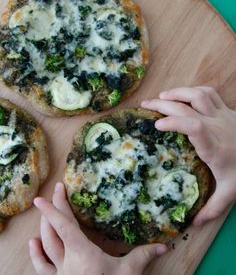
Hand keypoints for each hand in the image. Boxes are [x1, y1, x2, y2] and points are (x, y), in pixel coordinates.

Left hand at [29, 182, 166, 274]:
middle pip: (55, 230)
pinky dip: (36, 255)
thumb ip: (143, 256)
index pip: (64, 227)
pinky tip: (32, 243)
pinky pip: (42, 268)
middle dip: (53, 209)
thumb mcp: (128, 273)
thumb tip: (163, 245)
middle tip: (55, 191)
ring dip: (44, 227)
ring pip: (46, 245)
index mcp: (83, 254)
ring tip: (44, 211)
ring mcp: (59, 273)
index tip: (42, 197)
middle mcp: (67, 261)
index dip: (53, 210)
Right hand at [142, 86, 235, 225]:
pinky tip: (181, 95)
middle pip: (188, 109)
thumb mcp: (230, 193)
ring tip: (160, 97)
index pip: (194, 128)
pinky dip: (192, 91)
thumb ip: (211, 208)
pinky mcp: (227, 110)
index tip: (157, 125)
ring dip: (177, 94)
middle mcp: (217, 128)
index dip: (174, 123)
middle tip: (146, 106)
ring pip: (198, 96)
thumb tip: (191, 224)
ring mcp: (223, 116)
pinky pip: (208, 93)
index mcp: (215, 149)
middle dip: (163, 105)